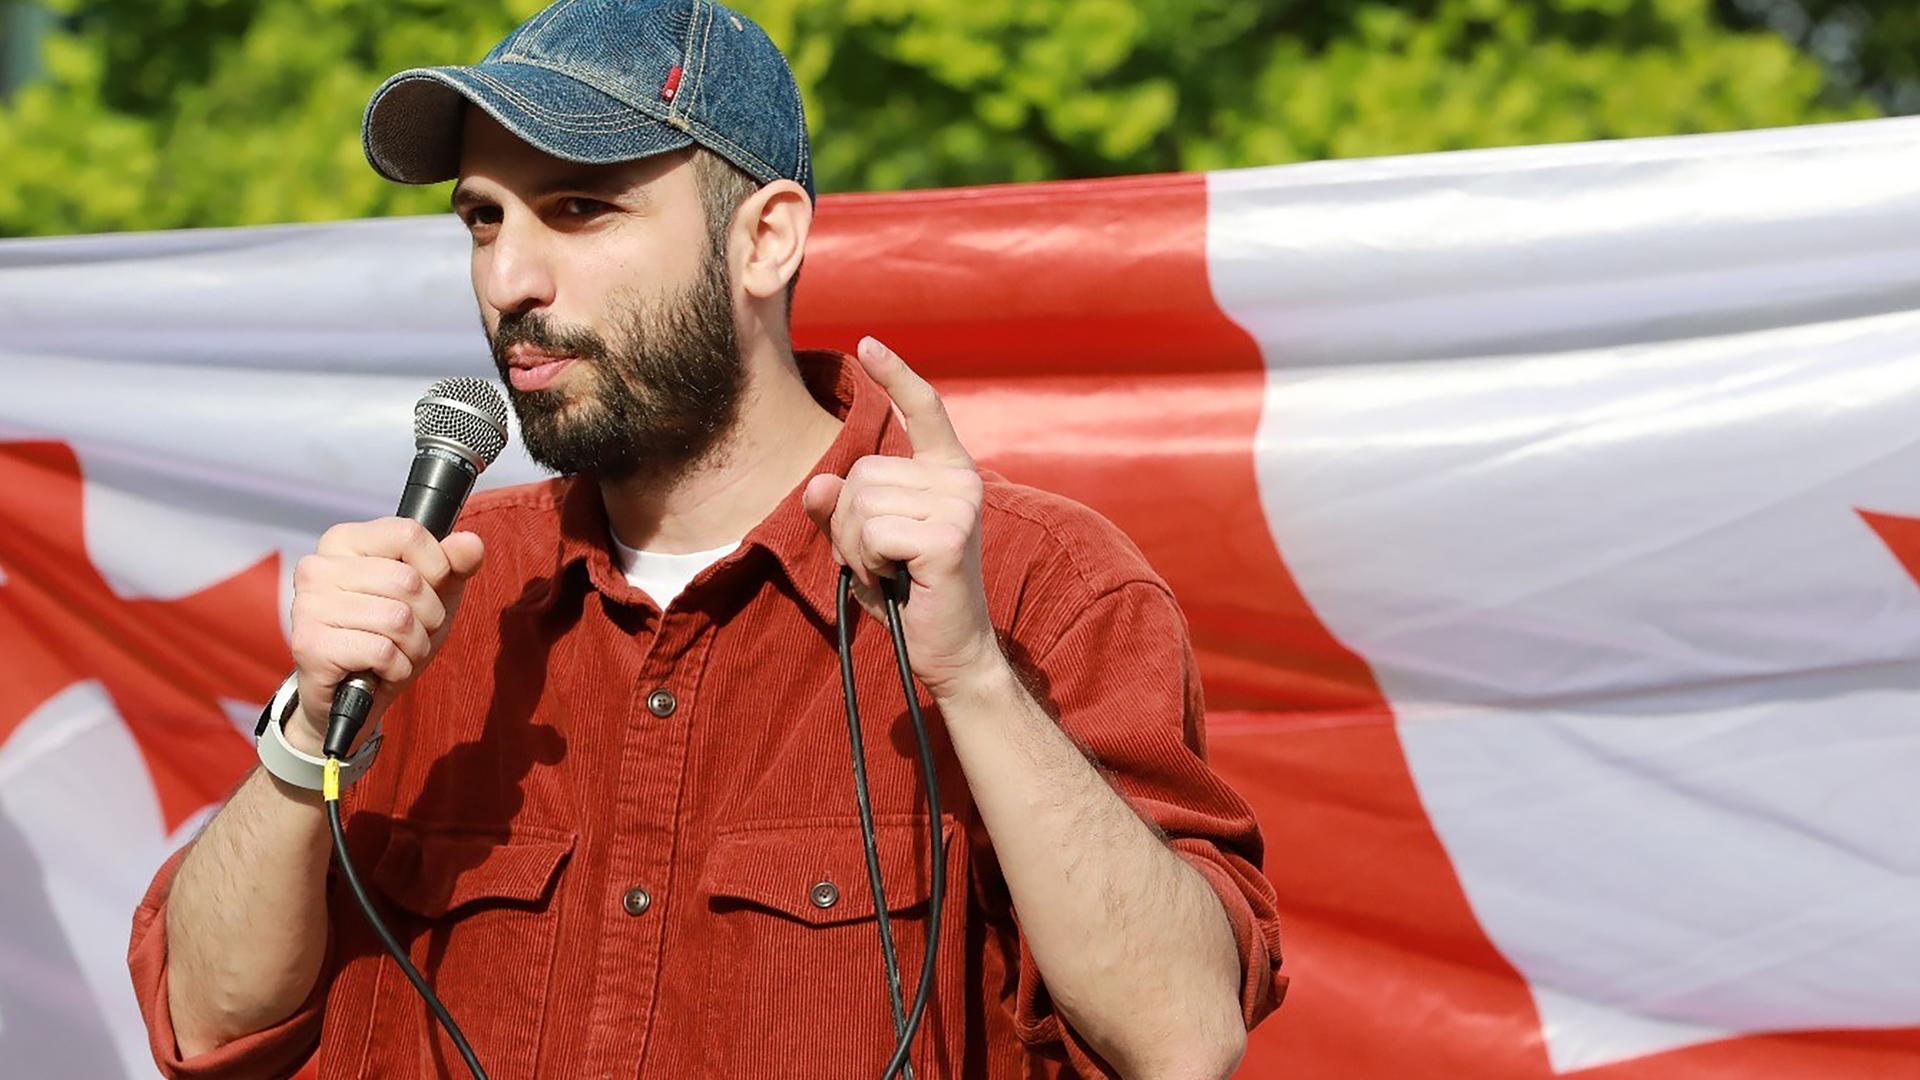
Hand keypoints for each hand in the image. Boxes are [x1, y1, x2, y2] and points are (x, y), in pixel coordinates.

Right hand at [285, 518, 484, 752]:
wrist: (353, 697)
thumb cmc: (391, 636)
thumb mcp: (432, 595)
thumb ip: (454, 565)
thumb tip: (471, 543)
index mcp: (343, 541)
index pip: (409, 533)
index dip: (436, 568)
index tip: (427, 591)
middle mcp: (317, 567)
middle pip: (408, 581)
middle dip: (428, 617)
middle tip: (409, 633)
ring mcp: (308, 606)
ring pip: (398, 619)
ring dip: (413, 646)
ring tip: (395, 652)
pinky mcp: (310, 645)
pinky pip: (383, 651)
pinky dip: (397, 668)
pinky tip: (380, 670)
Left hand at [802, 337, 1000, 700]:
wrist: (950, 651)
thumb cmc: (910, 595)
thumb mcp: (866, 546)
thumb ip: (842, 511)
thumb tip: (820, 483)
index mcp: (948, 473)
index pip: (926, 411)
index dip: (895, 376)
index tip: (866, 343)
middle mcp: (961, 480)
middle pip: (863, 474)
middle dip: (851, 524)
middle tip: (883, 561)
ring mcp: (959, 504)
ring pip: (862, 502)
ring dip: (858, 547)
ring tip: (891, 572)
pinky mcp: (949, 535)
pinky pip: (872, 532)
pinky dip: (870, 562)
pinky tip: (899, 580)